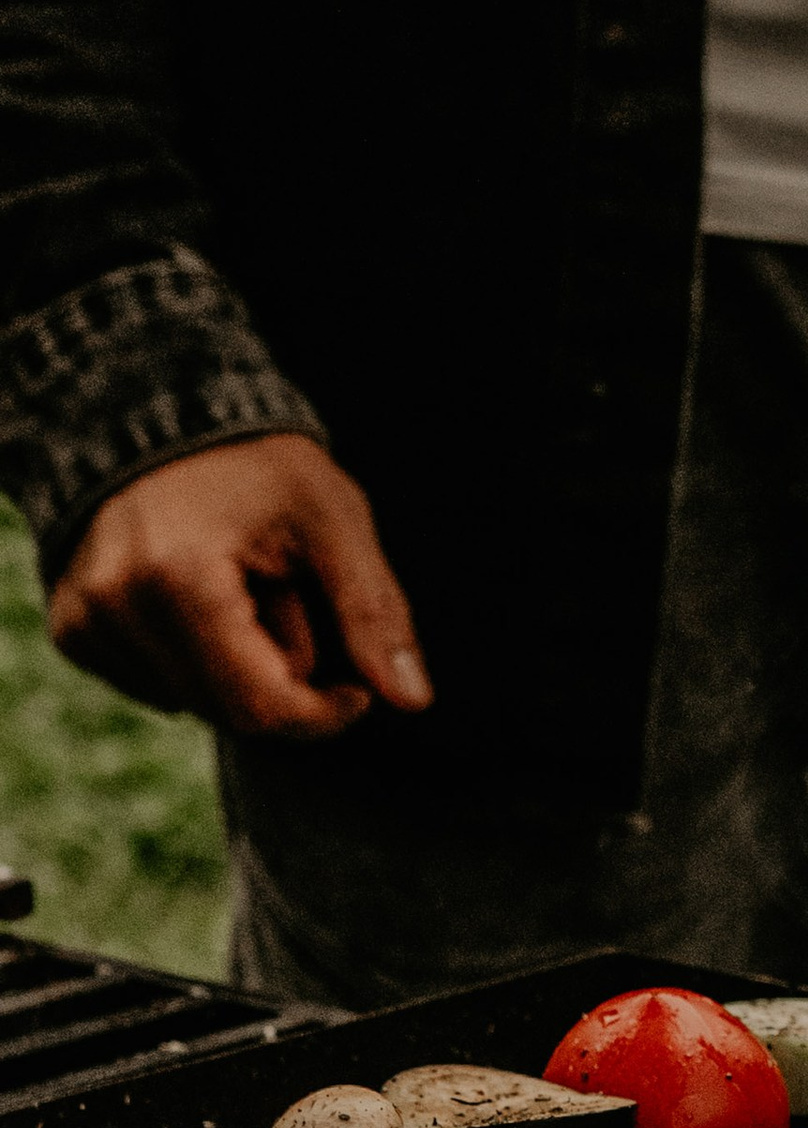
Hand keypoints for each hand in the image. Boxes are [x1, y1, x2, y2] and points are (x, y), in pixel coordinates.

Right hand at [50, 435, 432, 739]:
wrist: (161, 413)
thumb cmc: (259, 464)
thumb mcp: (332, 522)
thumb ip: (372, 612)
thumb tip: (414, 701)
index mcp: (177, 578)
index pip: (259, 706)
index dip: (322, 714)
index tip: (358, 688)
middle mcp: (115, 606)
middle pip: (228, 711)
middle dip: (281, 675)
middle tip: (291, 596)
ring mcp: (85, 620)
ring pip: (194, 703)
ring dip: (239, 665)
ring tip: (242, 585)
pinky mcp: (72, 629)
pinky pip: (157, 684)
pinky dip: (195, 659)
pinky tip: (201, 596)